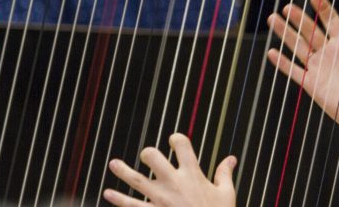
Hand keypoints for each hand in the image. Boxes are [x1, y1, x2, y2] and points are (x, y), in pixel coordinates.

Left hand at [103, 133, 236, 206]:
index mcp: (192, 174)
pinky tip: (108, 193)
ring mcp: (160, 199)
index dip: (177, 139)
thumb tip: (231, 158)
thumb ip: (225, 174)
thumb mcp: (226, 194)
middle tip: (147, 157)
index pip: (182, 145)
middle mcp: (174, 183)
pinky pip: (131, 206)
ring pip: (136, 181)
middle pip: (154, 157)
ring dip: (123, 171)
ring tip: (113, 164)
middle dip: (148, 154)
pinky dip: (118, 199)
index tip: (174, 141)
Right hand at [266, 0, 338, 138]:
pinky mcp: (311, 84)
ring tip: (273, 19)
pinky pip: (294, 71)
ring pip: (298, 46)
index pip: (331, 21)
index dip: (323, 9)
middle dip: (299, 19)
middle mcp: (329, 53)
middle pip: (310, 31)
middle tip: (288, 7)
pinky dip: (283, 63)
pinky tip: (273, 52)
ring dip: (286, 33)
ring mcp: (319, 68)